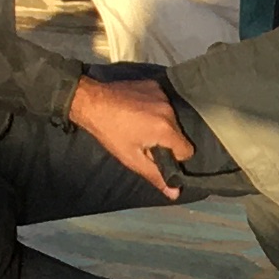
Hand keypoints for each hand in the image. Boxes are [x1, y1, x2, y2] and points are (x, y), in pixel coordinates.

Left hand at [70, 75, 193, 197]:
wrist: (91, 101)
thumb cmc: (110, 132)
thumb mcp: (132, 158)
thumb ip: (156, 175)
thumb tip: (175, 193)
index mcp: (165, 129)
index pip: (187, 150)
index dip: (174, 157)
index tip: (158, 155)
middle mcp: (168, 110)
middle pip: (178, 134)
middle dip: (166, 140)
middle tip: (144, 140)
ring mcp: (162, 95)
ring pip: (171, 118)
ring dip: (161, 124)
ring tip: (140, 124)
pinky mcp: (154, 85)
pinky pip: (163, 103)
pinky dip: (155, 108)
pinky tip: (139, 110)